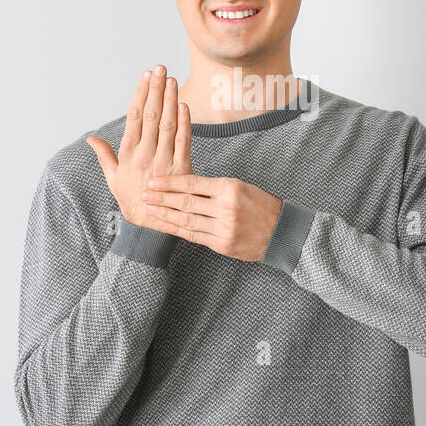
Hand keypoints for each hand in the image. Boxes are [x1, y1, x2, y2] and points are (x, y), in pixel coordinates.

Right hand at [85, 65, 191, 228]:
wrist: (149, 226)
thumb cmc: (130, 200)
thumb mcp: (112, 178)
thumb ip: (104, 155)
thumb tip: (91, 138)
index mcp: (128, 153)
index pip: (134, 117)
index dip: (140, 94)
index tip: (145, 76)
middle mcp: (144, 155)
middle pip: (150, 115)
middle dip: (156, 90)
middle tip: (160, 69)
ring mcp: (163, 162)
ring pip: (166, 125)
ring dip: (170, 100)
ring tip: (172, 80)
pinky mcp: (181, 170)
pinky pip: (183, 142)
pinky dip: (184, 123)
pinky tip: (184, 106)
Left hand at [140, 174, 283, 261]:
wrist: (281, 231)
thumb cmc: (260, 206)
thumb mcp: (241, 187)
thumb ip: (215, 188)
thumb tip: (184, 186)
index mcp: (230, 188)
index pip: (192, 183)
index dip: (170, 183)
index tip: (153, 181)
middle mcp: (226, 208)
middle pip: (186, 202)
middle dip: (162, 198)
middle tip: (144, 194)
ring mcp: (224, 228)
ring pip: (187, 220)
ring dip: (165, 215)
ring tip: (149, 209)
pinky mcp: (222, 244)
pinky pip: (194, 236)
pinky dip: (176, 231)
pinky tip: (164, 225)